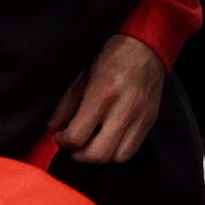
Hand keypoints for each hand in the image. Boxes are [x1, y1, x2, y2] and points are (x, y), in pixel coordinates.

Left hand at [50, 32, 166, 162]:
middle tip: (73, 145)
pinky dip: (116, 152)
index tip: (61, 136)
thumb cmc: (113, 57)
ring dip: (100, 156)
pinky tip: (108, 140)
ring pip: (116, 157)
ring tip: (91, 144)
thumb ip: (66, 104)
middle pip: (98, 154)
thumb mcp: (82, 75)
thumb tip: (55, 126)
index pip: (78, 136)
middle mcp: (123, 109)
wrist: (146, 48)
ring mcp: (139, 117)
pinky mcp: (149, 121)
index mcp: (102, 94)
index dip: (64, 141)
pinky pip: (131, 151)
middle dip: (79, 154)